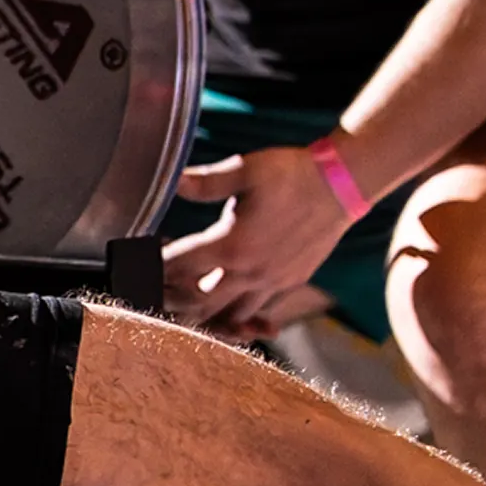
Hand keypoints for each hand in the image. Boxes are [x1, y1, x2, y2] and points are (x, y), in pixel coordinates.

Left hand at [159, 147, 356, 340]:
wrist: (343, 185)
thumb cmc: (293, 174)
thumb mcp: (246, 169)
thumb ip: (207, 181)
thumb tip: (174, 181)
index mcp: (231, 244)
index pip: (179, 267)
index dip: (155, 266)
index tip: (142, 261)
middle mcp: (249, 272)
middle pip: (198, 303)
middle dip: (172, 300)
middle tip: (155, 293)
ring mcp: (271, 282)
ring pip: (230, 316)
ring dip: (206, 315)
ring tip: (187, 307)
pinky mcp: (289, 283)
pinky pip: (258, 311)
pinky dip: (240, 316)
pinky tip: (231, 309)